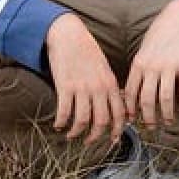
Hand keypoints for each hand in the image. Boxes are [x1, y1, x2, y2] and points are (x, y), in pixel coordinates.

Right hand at [44, 14, 125, 146]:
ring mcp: (82, 88)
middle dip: (96, 136)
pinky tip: (58, 125)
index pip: (120, 113)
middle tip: (90, 142)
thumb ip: (110, 87)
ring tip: (72, 135)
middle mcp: (99, 88)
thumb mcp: (105, 69)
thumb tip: (115, 106)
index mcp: (111, 84)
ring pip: (83, 120)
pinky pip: (65, 112)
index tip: (114, 139)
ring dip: (77, 132)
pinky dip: (61, 122)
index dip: (118, 129)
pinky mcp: (65, 87)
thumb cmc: (88, 53)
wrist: (69, 36)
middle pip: (102, 121)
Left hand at [124, 0, 178, 127]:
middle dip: (148, 117)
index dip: (130, 109)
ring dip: (166, 113)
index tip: (133, 120)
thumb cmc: (163, 32)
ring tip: (169, 121)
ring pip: (165, 98)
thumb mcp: (145, 48)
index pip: (130, 93)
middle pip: (146, 100)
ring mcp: (168, 65)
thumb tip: (137, 86)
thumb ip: (141, 67)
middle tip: (152, 127)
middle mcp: (151, 67)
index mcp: (138, 64)